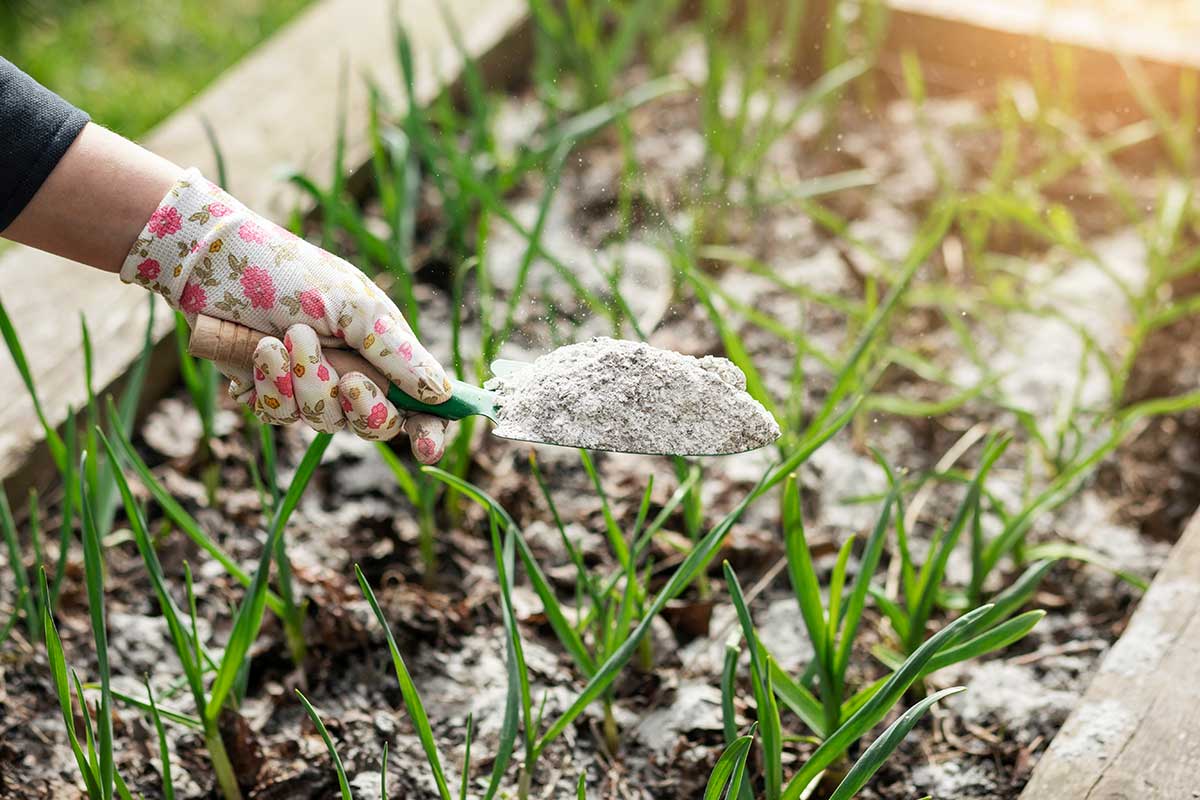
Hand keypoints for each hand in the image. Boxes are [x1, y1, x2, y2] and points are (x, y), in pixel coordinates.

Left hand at [120, 169, 451, 462]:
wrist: (215, 263)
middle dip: (363, 408)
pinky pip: (280, 416)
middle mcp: (354, 374)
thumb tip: (442, 395)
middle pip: (375, 426)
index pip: (421, 405)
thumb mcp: (357, 308)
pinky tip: (259, 351)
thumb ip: (399, 353)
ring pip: (324, 423)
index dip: (430, 429)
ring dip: (305, 382)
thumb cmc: (293, 274)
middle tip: (349, 379)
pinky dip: (270, 386)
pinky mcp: (271, 393)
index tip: (427, 446)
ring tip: (285, 336)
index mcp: (385, 352)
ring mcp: (311, 387)